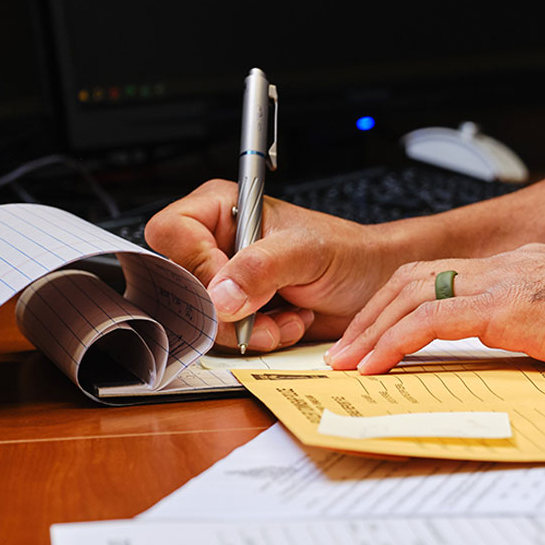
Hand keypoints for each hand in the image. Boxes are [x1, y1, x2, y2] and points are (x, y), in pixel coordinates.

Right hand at [144, 179, 407, 351]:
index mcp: (221, 208)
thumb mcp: (307, 252)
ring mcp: (224, 281)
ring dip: (246, 327)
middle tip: (262, 308)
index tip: (231, 281)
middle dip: (224, 306)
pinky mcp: (237, 312)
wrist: (372, 285)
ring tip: (287, 316)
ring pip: (200, 315)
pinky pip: (224, 335)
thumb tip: (220, 295)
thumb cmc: (347, 253)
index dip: (196, 261)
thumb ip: (262, 267)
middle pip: (179, 281)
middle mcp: (215, 243)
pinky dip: (258, 337)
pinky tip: (289, 322)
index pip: (172, 232)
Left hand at [324, 243, 544, 374]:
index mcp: (525, 267)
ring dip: (372, 330)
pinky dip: (394, 341)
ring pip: (413, 294)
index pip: (447, 276)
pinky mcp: (506, 307)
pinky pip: (430, 321)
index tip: (382, 335)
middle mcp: (508, 265)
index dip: (404, 303)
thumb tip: (529, 351)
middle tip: (348, 349)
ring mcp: (505, 282)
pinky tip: (376, 365)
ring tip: (349, 362)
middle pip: (417, 277)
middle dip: (373, 313)